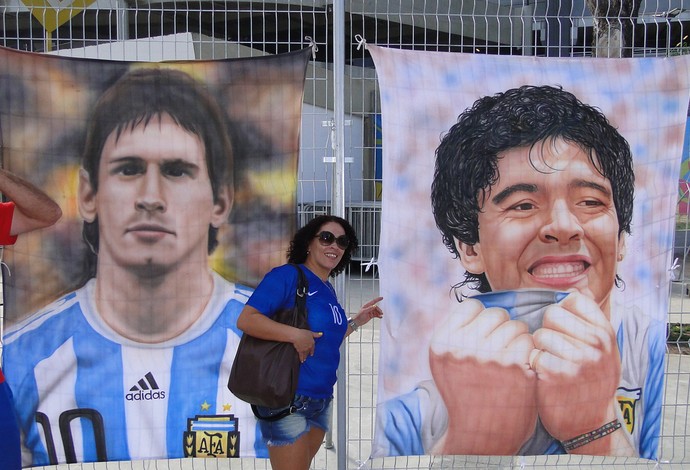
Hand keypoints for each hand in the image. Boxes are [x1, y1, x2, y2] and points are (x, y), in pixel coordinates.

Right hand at [292, 329, 322, 362]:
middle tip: (308, 356)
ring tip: (304, 360)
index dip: (312, 351)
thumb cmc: (304, 333)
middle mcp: (309, 347)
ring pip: (305, 354)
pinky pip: (301, 355)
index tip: (312, 354)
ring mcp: (305, 349)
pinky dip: (301, 358)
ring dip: (305, 357)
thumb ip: (316, 334)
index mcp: (312, 343)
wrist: (297, 336)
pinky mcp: (300, 351)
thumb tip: (322, 334)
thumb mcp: (311, 333)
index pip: (313, 348)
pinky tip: (302, 361)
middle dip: (308, 354)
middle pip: (309, 351)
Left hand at [353, 296, 382, 326]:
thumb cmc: (359, 316)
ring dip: (379, 313)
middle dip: (379, 309)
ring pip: (376, 311)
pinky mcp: (371, 315)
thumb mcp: (364, 311)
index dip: (377, 299)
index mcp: (367, 306)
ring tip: (381, 315)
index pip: (373, 301)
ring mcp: (370, 312)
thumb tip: (374, 306)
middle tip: (381, 312)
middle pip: (376, 307)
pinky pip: (376, 315)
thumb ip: (369, 308)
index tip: (381, 298)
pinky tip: (380, 317)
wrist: (357, 321)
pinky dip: (378, 315)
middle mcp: (369, 308)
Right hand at [429, 299, 536, 454]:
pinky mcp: (516, 367)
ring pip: (515, 325)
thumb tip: (479, 306)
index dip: (481, 319)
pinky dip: (529, 352)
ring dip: (517, 339)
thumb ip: (455, 333)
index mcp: (442, 343)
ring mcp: (491, 356)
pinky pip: (529, 341)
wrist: (481, 434)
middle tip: (500, 349)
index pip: (471, 306)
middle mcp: (463, 347)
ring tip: (510, 359)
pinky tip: (521, 367)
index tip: (482, 335)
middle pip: (495, 314)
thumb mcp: (444, 363)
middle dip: (501, 328)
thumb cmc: (465, 394)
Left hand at [532, 292, 621, 441]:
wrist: (590, 424)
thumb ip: (590, 322)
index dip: (564, 312)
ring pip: (539, 333)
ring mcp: (576, 359)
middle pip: (552, 313)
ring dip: (539, 348)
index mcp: (605, 333)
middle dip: (548, 329)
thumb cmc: (591, 382)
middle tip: (557, 350)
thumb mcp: (603, 350)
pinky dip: (533, 364)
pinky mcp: (555, 373)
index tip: (566, 329)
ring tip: (551, 363)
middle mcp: (595, 344)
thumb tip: (573, 290)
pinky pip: (532, 354)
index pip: (575, 299)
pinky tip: (545, 376)